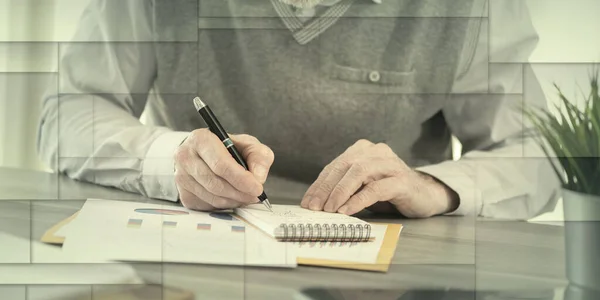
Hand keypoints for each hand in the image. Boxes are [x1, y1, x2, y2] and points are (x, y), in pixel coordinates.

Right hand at [174, 129, 273, 210]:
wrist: (204, 155)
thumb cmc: (227, 149)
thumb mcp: (248, 144)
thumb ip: (259, 157)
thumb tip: (258, 178)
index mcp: (201, 139)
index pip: (221, 164)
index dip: (241, 179)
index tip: (257, 188)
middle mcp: (185, 157)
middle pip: (216, 183)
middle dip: (240, 193)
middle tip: (255, 195)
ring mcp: (181, 177)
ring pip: (212, 197)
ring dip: (234, 200)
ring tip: (246, 196)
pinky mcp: (183, 195)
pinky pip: (208, 206)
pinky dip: (224, 205)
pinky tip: (232, 197)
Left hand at [300, 139, 458, 217]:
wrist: (425, 195)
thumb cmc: (389, 192)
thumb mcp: (362, 187)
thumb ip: (344, 188)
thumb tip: (316, 203)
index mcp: (363, 150)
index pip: (335, 166)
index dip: (319, 184)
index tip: (307, 201)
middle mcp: (376, 152)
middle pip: (344, 167)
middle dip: (326, 188)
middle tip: (314, 207)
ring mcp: (390, 164)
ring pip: (359, 172)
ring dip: (340, 192)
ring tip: (329, 209)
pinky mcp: (401, 180)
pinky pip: (376, 188)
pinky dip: (358, 200)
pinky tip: (347, 210)